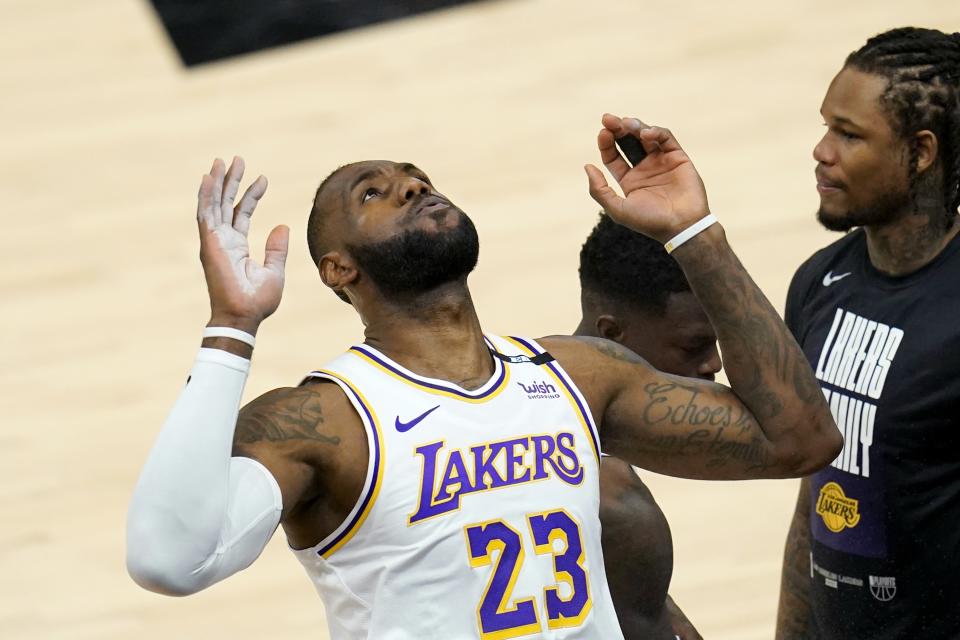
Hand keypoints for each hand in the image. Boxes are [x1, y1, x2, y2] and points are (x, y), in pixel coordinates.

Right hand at [196, 157, 288, 332]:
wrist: (244, 316)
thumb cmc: (257, 301)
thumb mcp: (274, 271)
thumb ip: (277, 248)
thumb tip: (283, 226)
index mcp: (236, 246)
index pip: (242, 213)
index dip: (251, 195)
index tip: (263, 178)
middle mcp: (223, 241)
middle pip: (226, 203)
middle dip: (231, 181)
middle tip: (238, 159)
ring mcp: (215, 241)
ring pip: (214, 204)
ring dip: (218, 182)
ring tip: (222, 161)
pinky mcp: (210, 244)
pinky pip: (206, 214)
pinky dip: (206, 195)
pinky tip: (209, 177)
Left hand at [585, 113, 709, 242]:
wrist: (681, 226)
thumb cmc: (649, 221)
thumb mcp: (618, 209)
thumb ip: (599, 190)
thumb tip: (587, 166)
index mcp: (629, 180)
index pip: (613, 156)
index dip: (606, 143)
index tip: (602, 133)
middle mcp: (644, 169)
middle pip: (627, 142)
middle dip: (617, 129)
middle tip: (608, 119)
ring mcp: (661, 161)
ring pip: (645, 136)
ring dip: (634, 126)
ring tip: (626, 124)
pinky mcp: (678, 157)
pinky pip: (665, 138)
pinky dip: (655, 132)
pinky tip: (645, 134)